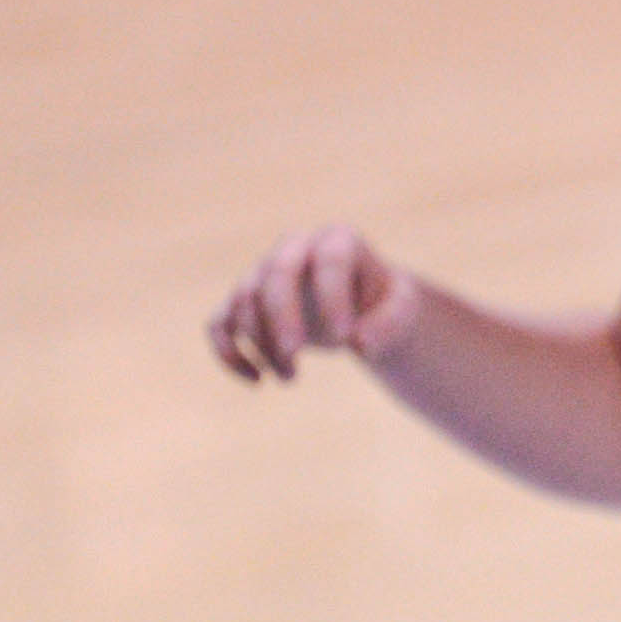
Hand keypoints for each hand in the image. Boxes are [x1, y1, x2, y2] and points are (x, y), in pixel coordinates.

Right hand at [209, 223, 418, 380]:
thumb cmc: (381, 303)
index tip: (346, 340)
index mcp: (337, 241)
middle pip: (274, 277)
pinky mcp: (242, 304)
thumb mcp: (402, 309)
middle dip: (281, 318)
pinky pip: (218, 324)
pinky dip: (228, 353)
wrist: (357, 305)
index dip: (334, 299)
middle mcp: (294, 249)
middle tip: (294, 356)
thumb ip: (391, 322)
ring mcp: (262, 274)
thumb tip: (360, 344)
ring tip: (292, 378)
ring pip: (244, 302)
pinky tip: (257, 380)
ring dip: (262, 344)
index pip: (330, 262)